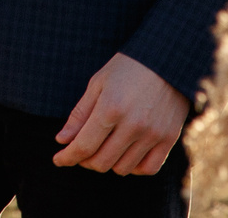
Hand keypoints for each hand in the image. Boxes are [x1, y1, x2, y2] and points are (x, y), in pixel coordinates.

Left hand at [51, 53, 187, 175]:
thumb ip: (79, 114)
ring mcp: (153, 134)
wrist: (167, 59)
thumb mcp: (98, 83)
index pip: (84, 146)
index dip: (67, 157)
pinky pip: (148, 168)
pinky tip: (126, 154)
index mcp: (110, 108)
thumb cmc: (127, 68)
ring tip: (104, 147)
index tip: (58, 159)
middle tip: (81, 150)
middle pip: (101, 162)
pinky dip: (134, 167)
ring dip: (108, 163)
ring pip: (123, 168)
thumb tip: (61, 140)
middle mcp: (133, 125)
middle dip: (85, 160)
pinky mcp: (169, 139)